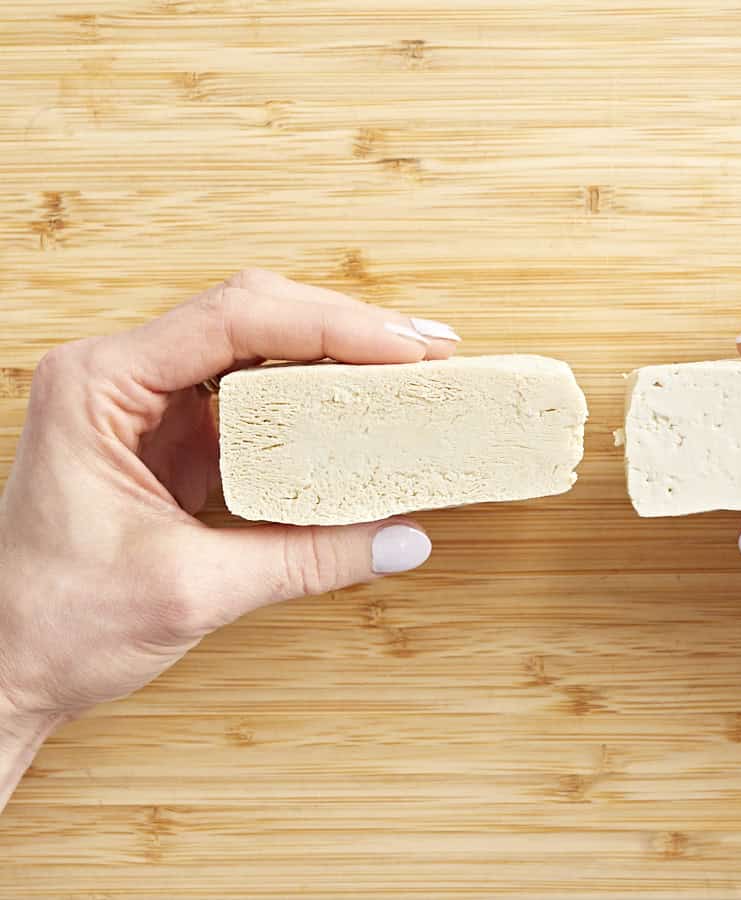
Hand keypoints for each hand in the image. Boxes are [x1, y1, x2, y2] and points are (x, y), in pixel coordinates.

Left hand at [0, 269, 458, 804]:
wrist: (6, 667)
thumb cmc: (54, 624)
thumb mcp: (191, 591)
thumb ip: (306, 561)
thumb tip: (404, 540)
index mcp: (100, 386)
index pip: (234, 320)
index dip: (331, 325)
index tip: (404, 348)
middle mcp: (122, 376)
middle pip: (254, 315)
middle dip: (347, 328)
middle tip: (428, 352)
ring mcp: (149, 402)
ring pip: (259, 344)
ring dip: (337, 354)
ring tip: (411, 370)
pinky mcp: (174, 435)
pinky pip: (256, 394)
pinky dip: (315, 396)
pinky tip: (362, 407)